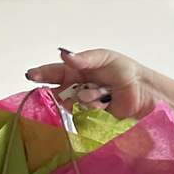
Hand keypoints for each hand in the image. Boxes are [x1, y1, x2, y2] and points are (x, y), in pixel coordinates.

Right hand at [26, 49, 154, 120]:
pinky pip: (83, 115)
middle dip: (60, 92)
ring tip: (103, 92)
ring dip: (88, 97)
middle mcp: (76, 87)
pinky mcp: (90, 117)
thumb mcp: (104, 57)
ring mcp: (83, 103)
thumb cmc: (124, 71)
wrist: (141, 91)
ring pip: (72, 103)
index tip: (31, 75)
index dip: (41, 74)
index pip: (53, 72)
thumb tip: (65, 55)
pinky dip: (94, 108)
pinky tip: (105, 103)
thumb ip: (84, 58)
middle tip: (71, 89)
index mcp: (76, 70)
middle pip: (57, 91)